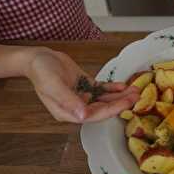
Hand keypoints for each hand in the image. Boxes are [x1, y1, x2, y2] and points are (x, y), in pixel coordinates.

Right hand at [23, 48, 138, 122]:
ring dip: (120, 96)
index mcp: (68, 113)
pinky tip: (123, 85)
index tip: (126, 104)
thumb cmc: (41, 72)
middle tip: (136, 96)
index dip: (111, 110)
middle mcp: (77, 107)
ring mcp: (82, 97)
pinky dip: (113, 88)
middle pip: (103, 109)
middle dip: (120, 103)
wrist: (37, 58)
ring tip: (134, 91)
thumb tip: (83, 116)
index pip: (94, 115)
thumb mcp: (53, 86)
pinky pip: (102, 90)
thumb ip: (69, 101)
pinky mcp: (86, 86)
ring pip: (105, 100)